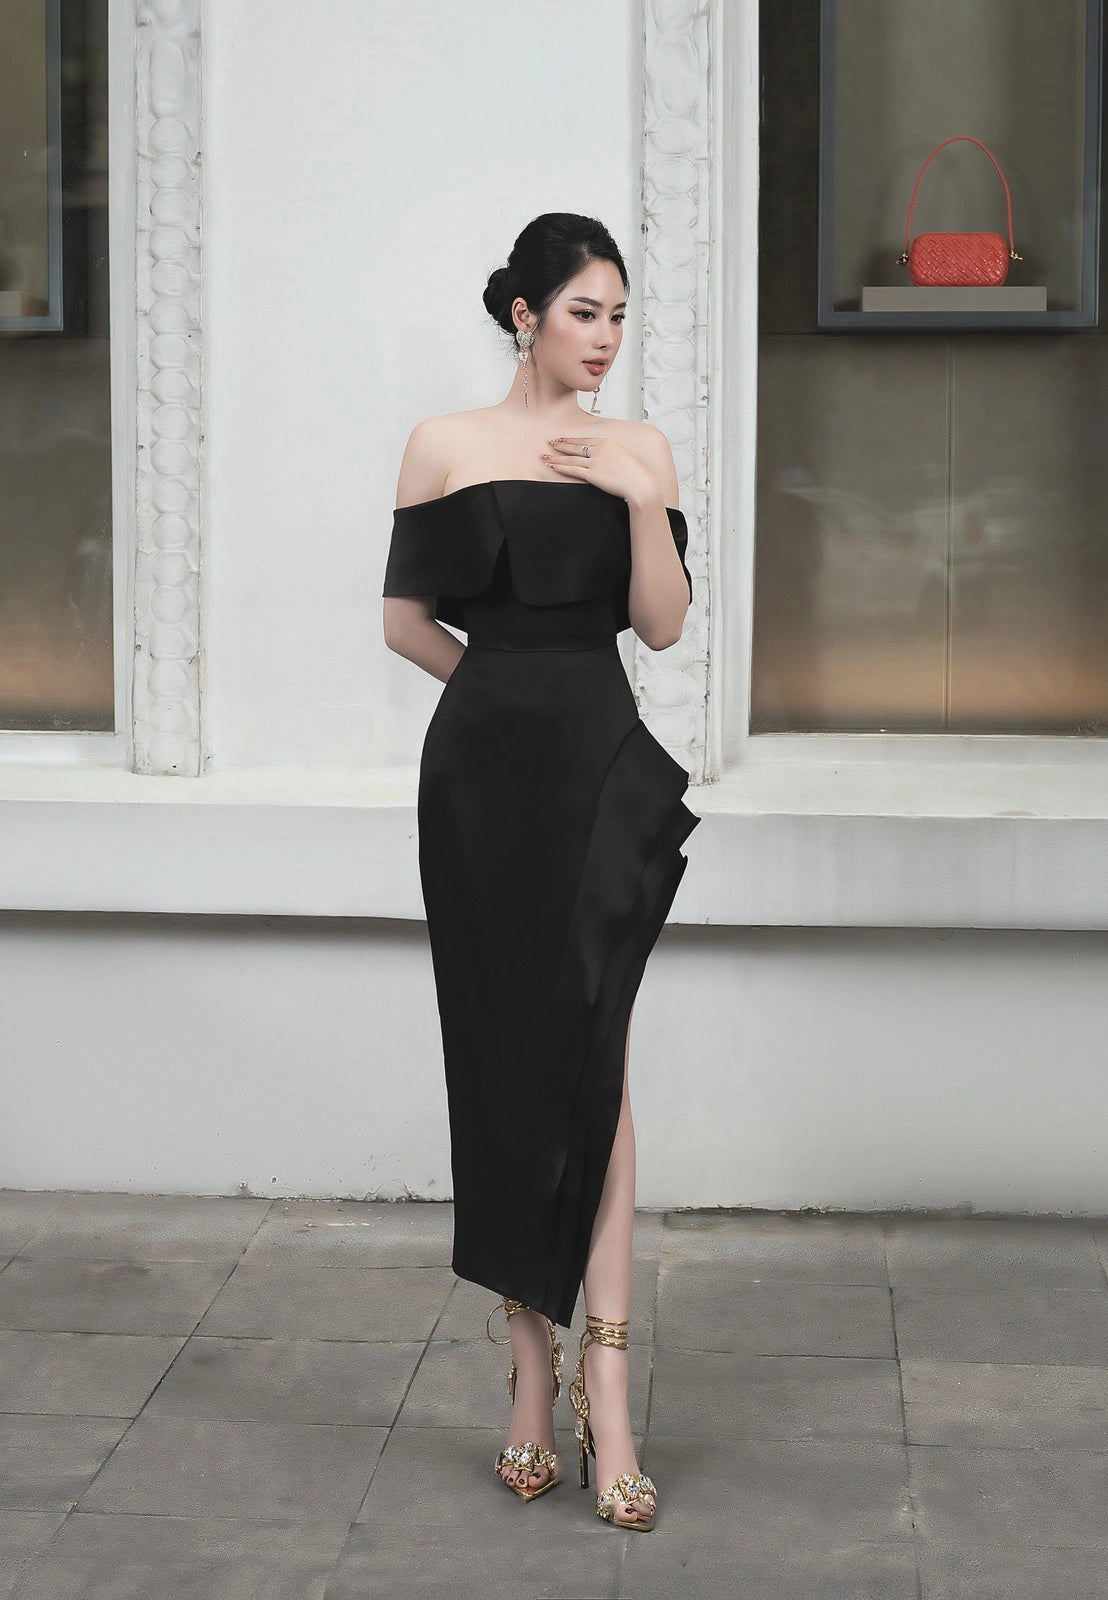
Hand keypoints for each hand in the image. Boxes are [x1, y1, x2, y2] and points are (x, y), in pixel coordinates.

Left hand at [539, 436, 658, 505]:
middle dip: (560, 445)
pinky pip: (572, 469)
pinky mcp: (591, 473)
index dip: (571, 440)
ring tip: (544, 455)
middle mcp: (599, 448)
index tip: (562, 439)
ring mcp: (595, 460)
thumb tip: (603, 458)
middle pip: (575, 446)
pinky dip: (560, 467)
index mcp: (607, 442)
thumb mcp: (622, 457)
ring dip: (555, 456)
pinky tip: (551, 465)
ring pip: (570, 457)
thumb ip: (610, 454)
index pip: (584, 440)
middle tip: (550, 443)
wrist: (639, 484)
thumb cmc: (633, 474)